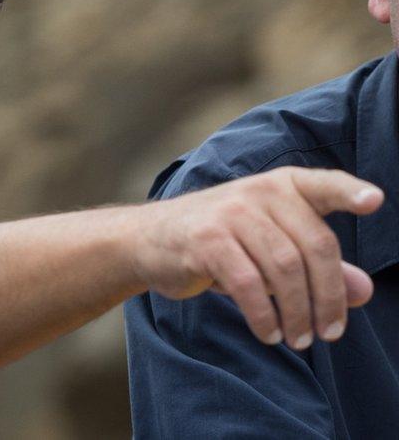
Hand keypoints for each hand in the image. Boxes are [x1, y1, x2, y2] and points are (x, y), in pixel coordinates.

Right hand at [133, 167, 382, 349]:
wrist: (148, 239)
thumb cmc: (218, 242)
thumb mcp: (270, 247)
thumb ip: (318, 266)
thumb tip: (363, 292)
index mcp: (281, 186)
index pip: (322, 185)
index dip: (349, 192)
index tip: (375, 201)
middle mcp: (258, 193)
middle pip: (313, 246)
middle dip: (328, 296)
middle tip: (329, 332)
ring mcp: (230, 214)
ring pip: (284, 269)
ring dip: (297, 313)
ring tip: (298, 339)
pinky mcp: (206, 240)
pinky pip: (248, 284)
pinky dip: (263, 315)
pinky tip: (269, 333)